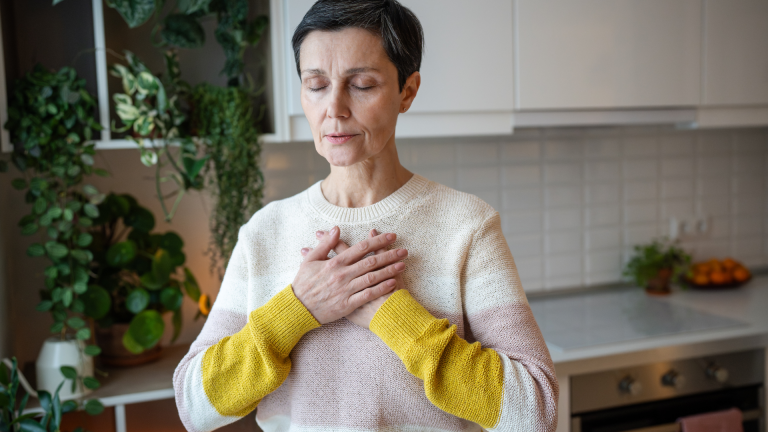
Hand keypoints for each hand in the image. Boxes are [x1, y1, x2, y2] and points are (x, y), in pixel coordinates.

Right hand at [292, 226, 407, 324]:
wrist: (297, 309)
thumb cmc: (303, 283)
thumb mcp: (310, 260)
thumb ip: (325, 244)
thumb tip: (337, 228)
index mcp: (335, 262)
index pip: (361, 248)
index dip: (378, 241)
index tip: (391, 236)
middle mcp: (342, 274)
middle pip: (371, 261)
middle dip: (389, 254)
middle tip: (404, 250)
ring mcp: (346, 289)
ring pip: (372, 277)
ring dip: (389, 270)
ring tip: (403, 265)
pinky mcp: (347, 304)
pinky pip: (367, 295)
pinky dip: (381, 288)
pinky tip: (393, 283)